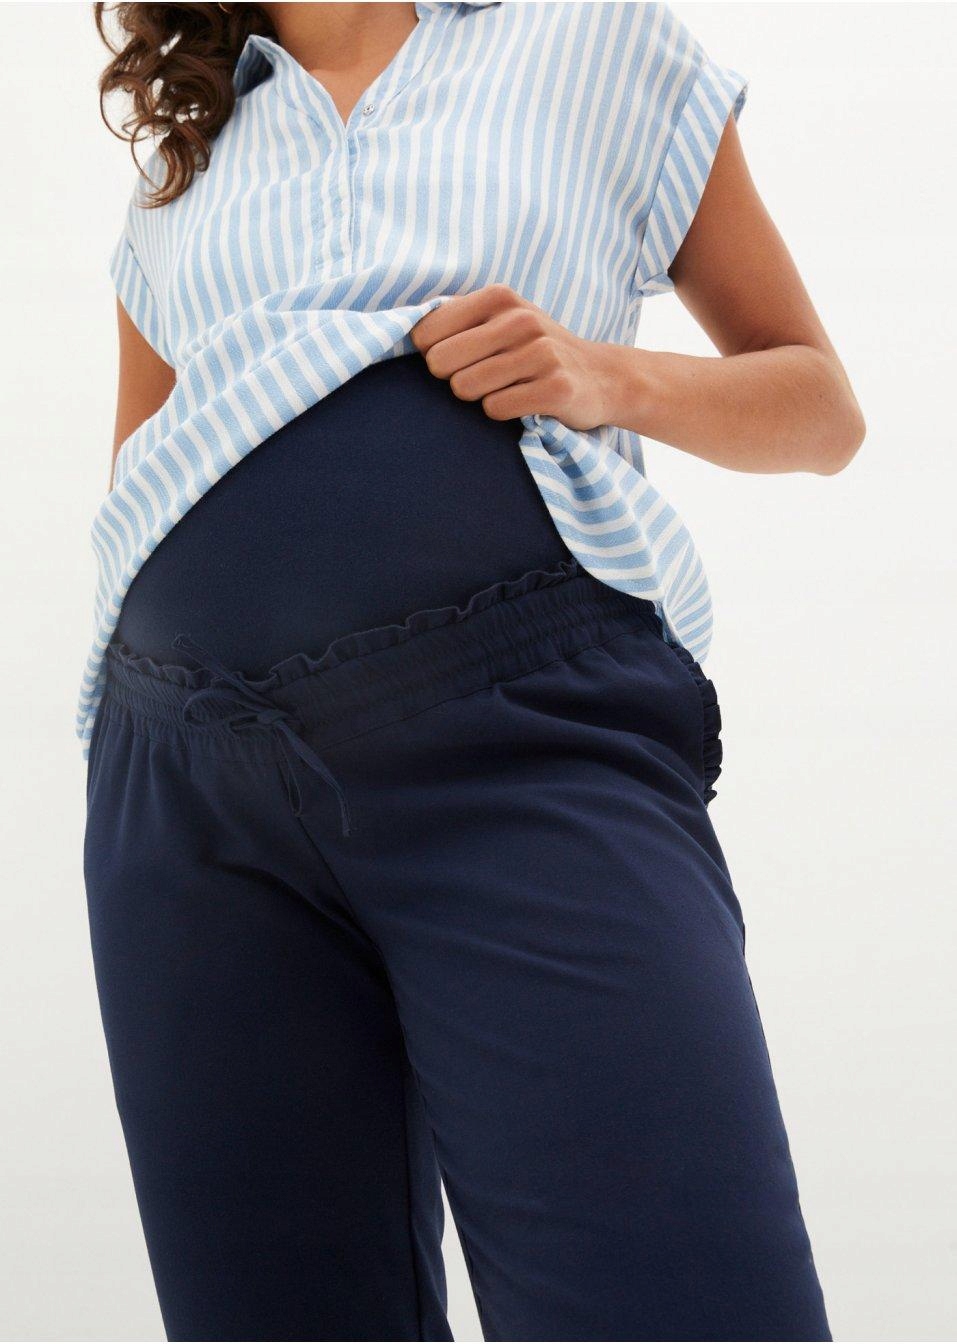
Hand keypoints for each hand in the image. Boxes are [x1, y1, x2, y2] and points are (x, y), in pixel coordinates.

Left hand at [410, 284, 620, 430]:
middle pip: (441, 363)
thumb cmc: (535, 350)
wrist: (600, 376)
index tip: (458, 359)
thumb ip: (458, 319)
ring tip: (506, 389)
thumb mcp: (501, 319)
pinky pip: (496, 408)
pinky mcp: (556, 387)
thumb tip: (406, 331)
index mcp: (499, 297)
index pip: (426, 333)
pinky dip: (502, 413)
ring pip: (467, 388)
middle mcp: (520, 319)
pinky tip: (524, 403)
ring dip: (480, 397)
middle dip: (453, 378)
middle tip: (482, 379)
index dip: (433, 355)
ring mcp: (541, 353)